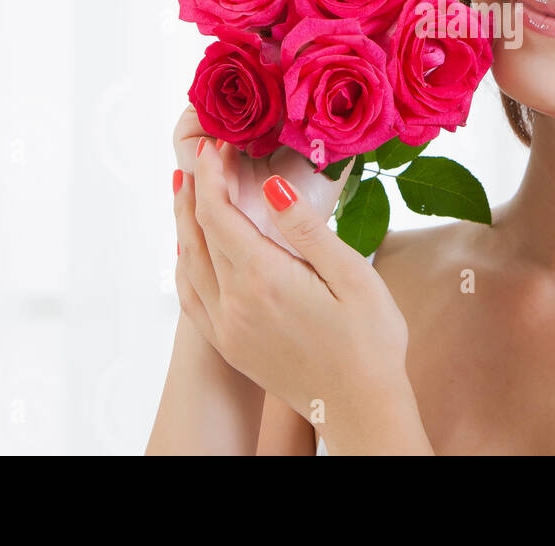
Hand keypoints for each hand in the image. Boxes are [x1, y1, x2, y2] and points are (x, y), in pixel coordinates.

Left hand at [173, 134, 411, 423]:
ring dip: (184, 223)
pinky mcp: (231, 346)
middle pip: (197, 234)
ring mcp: (228, 329)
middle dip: (196, 189)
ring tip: (186, 189)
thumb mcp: (352, 276)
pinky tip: (191, 251)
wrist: (363, 408)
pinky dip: (185, 264)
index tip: (219, 145)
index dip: (213, 174)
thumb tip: (269, 186)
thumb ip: (307, 229)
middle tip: (201, 155)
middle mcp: (234, 304)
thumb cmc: (370, 341)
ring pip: (189, 264)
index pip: (218, 213)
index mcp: (264, 280)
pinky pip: (192, 298)